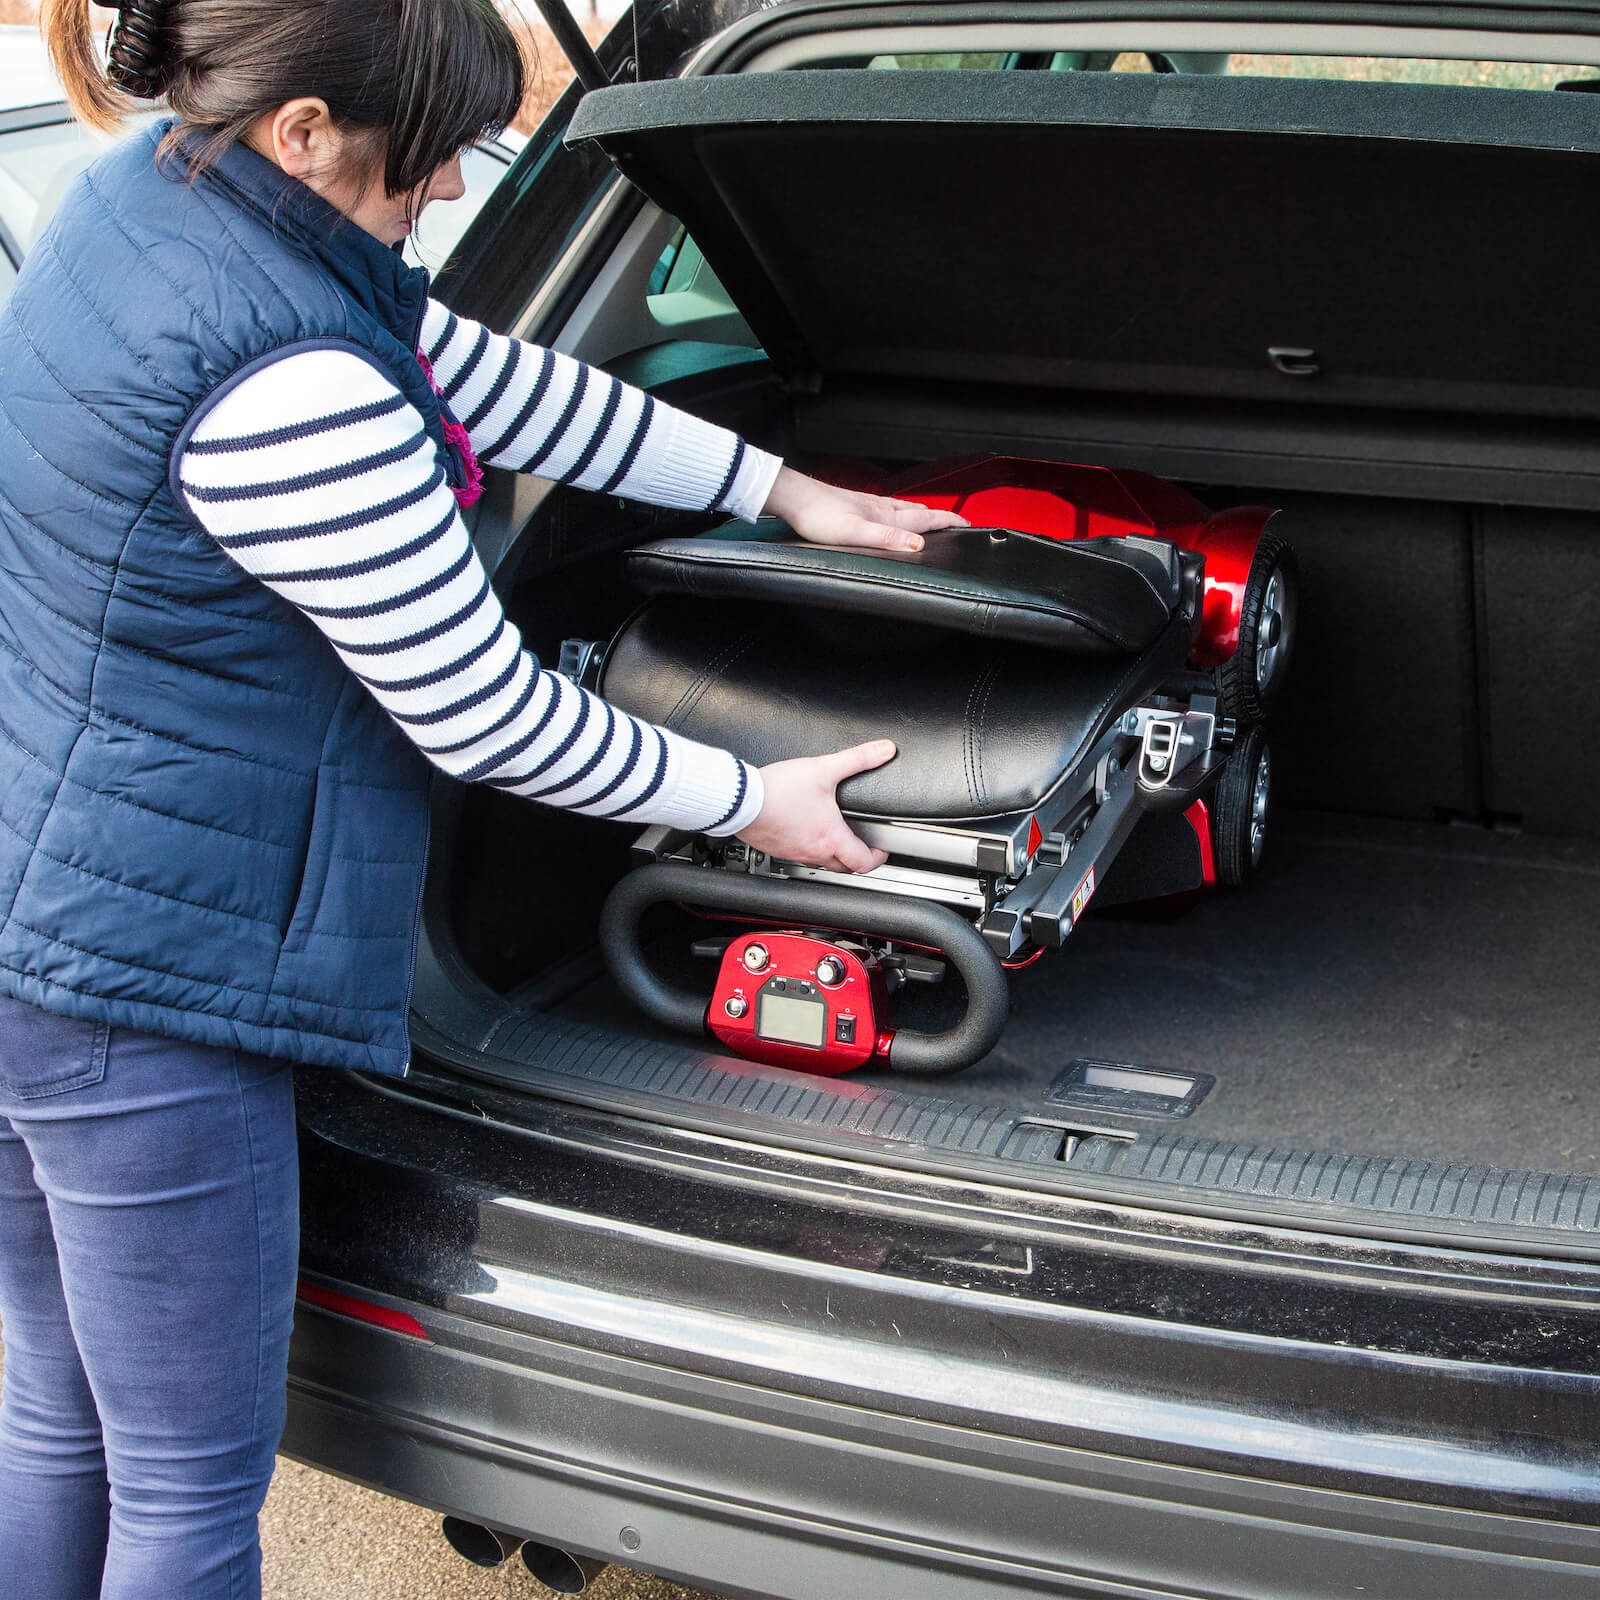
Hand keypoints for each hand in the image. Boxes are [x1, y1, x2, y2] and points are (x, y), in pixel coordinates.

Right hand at [739, 740, 896, 873]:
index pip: (863, 862)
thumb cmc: (778, 790)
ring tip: (835, 837)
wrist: (741, 800)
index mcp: (830, 837)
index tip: (880, 850)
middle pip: (843, 868)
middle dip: (856, 859)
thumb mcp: (824, 769)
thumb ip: (858, 758)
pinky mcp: (776, 849)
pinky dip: (807, 848)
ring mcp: (793, 853)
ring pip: (820, 863)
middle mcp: (813, 851)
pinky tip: (804, 831)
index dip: (877, 858)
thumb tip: (884, 750)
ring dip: (832, 855)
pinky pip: (798, 856)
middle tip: (861, 846)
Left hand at [761, 466, 966, 553]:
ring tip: (932, 517)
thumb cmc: (818, 516)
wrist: (795, 498)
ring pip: (903, 508)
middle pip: (919, 512)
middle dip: (940, 517)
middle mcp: (880, 506)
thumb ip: (887, 539)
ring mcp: (868, 504)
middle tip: (956, 521)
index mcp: (885, 515)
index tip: (967, 524)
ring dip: (922, 513)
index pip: (926, 519)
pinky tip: (892, 512)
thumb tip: (918, 546)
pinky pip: (888, 507)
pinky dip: (901, 511)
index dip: (948, 521)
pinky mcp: (856, 504)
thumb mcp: (854, 533)